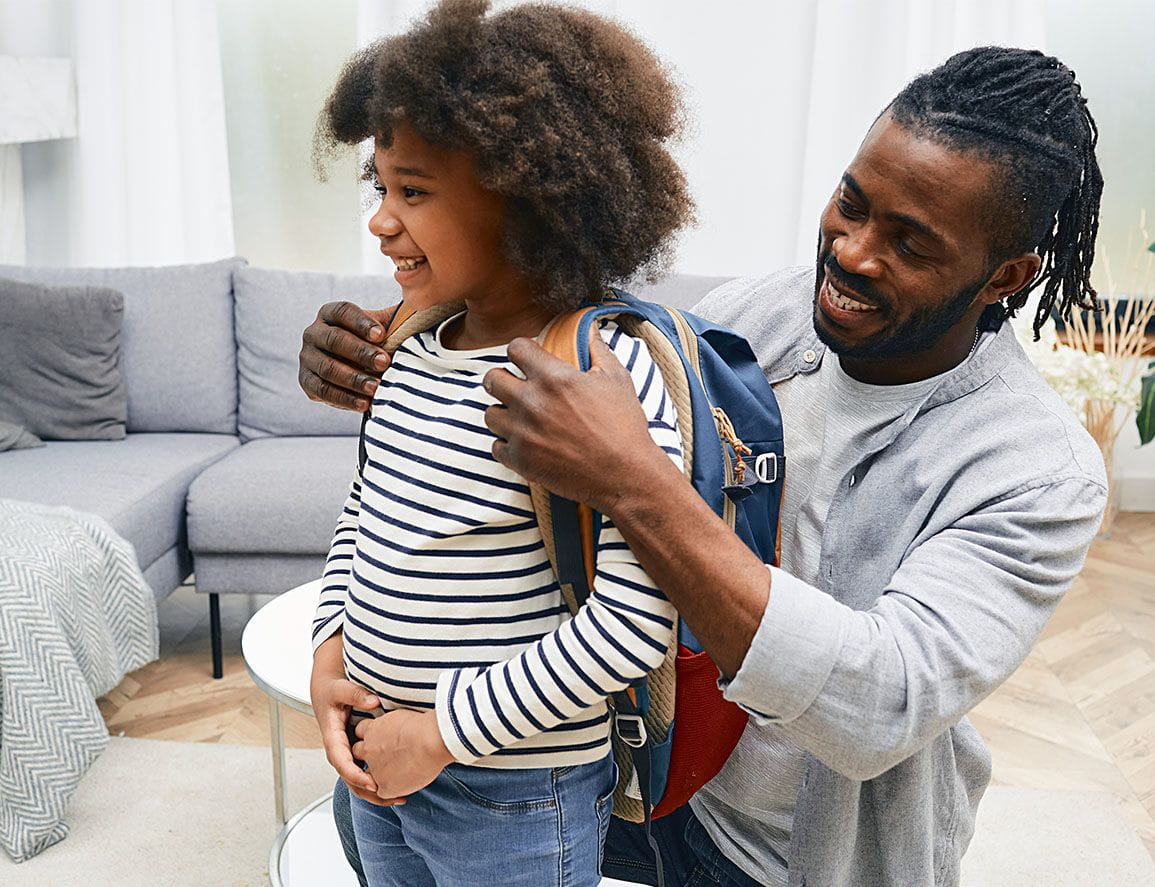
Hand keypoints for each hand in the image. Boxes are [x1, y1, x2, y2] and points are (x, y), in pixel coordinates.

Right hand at [298, 301, 397, 410]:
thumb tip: (419, 307)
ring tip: (376, 387)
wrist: (358, 369)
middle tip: (384, 363)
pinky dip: (345, 398)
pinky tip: (364, 403)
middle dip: (361, 352)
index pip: (342, 312)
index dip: (361, 322)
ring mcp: (307, 357)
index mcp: (330, 314)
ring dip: (354, 379)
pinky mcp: (306, 381)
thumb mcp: (384, 328)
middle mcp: (314, 333)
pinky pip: (323, 391)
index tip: (382, 335)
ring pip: (328, 367)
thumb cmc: (375, 345)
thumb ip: (396, 320)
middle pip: (334, 340)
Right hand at [309, 633, 403, 805]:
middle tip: (395, 797)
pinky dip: (378, 782)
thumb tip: (373, 702)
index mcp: (332, 738)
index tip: (373, 783)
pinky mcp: (354, 753)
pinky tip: (397, 786)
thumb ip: (356, 694)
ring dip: (376, 793)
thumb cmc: (332, 690)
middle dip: (371, 792)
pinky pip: (364, 772)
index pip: (342, 763)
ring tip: (400, 798)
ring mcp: (346, 754)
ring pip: (357, 781)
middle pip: (351, 780)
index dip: (356, 775)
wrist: (325, 691)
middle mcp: (338, 751)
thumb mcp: (341, 689)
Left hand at [352, 709, 454, 799]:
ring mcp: (375, 769)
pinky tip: (406, 785)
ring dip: (379, 774)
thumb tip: (400, 726)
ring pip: (367, 776)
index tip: (381, 736)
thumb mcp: (402, 715)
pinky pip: (382, 794)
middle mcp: (368, 749)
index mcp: (372, 729)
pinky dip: (393, 791)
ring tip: (398, 772)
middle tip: (386, 754)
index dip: (370, 734)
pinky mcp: (385, 786)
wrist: (430, 741)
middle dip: (368, 753)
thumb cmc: (423, 725)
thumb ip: (394, 723)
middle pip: (358, 752)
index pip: (361, 730)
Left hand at [482, 332, 666, 513]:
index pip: (515, 348)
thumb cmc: (624, 426)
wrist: (625, 475)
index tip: (527, 360)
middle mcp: (531, 402)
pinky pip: (495, 446)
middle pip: (492, 379)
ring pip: (489, 414)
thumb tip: (590, 326)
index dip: (522, 351)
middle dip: (503, 380)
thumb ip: (598, 349)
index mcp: (554, 377)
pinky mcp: (520, 460)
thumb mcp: (617, 380)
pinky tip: (525, 444)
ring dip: (503, 414)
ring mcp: (522, 433)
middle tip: (517, 388)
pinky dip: (507, 445)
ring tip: (521, 419)